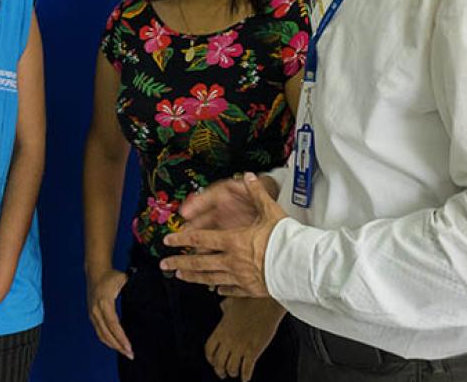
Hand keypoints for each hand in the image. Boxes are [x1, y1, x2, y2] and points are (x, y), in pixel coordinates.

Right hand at [86, 267, 132, 358]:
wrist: (95, 272)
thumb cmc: (111, 276)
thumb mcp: (124, 279)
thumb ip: (134, 288)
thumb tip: (148, 298)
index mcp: (105, 302)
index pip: (113, 324)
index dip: (121, 337)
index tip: (129, 346)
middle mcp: (96, 310)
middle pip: (107, 333)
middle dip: (118, 346)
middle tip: (130, 354)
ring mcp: (93, 314)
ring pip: (102, 335)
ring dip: (113, 345)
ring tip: (125, 352)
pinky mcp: (92, 316)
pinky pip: (99, 332)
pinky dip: (107, 340)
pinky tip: (116, 345)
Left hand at [161, 172, 286, 297]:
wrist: (302, 265)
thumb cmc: (286, 238)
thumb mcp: (271, 211)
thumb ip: (257, 193)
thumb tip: (249, 176)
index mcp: (233, 241)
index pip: (201, 240)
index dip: (183, 239)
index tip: (169, 240)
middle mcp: (232, 261)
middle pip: (200, 263)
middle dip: (179, 263)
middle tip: (164, 264)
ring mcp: (240, 277)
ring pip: (211, 278)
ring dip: (194, 277)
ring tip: (181, 277)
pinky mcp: (251, 289)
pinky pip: (232, 290)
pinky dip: (221, 289)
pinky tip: (215, 290)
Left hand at [205, 297, 285, 380]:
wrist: (266, 303)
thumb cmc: (250, 300)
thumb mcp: (231, 302)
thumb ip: (224, 308)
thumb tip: (222, 307)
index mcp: (221, 330)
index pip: (209, 350)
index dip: (210, 359)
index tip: (213, 361)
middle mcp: (228, 340)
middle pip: (218, 362)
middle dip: (219, 370)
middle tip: (222, 373)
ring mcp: (240, 347)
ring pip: (231, 368)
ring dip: (232, 372)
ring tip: (235, 373)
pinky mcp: (253, 351)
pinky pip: (247, 369)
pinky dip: (246, 376)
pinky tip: (246, 378)